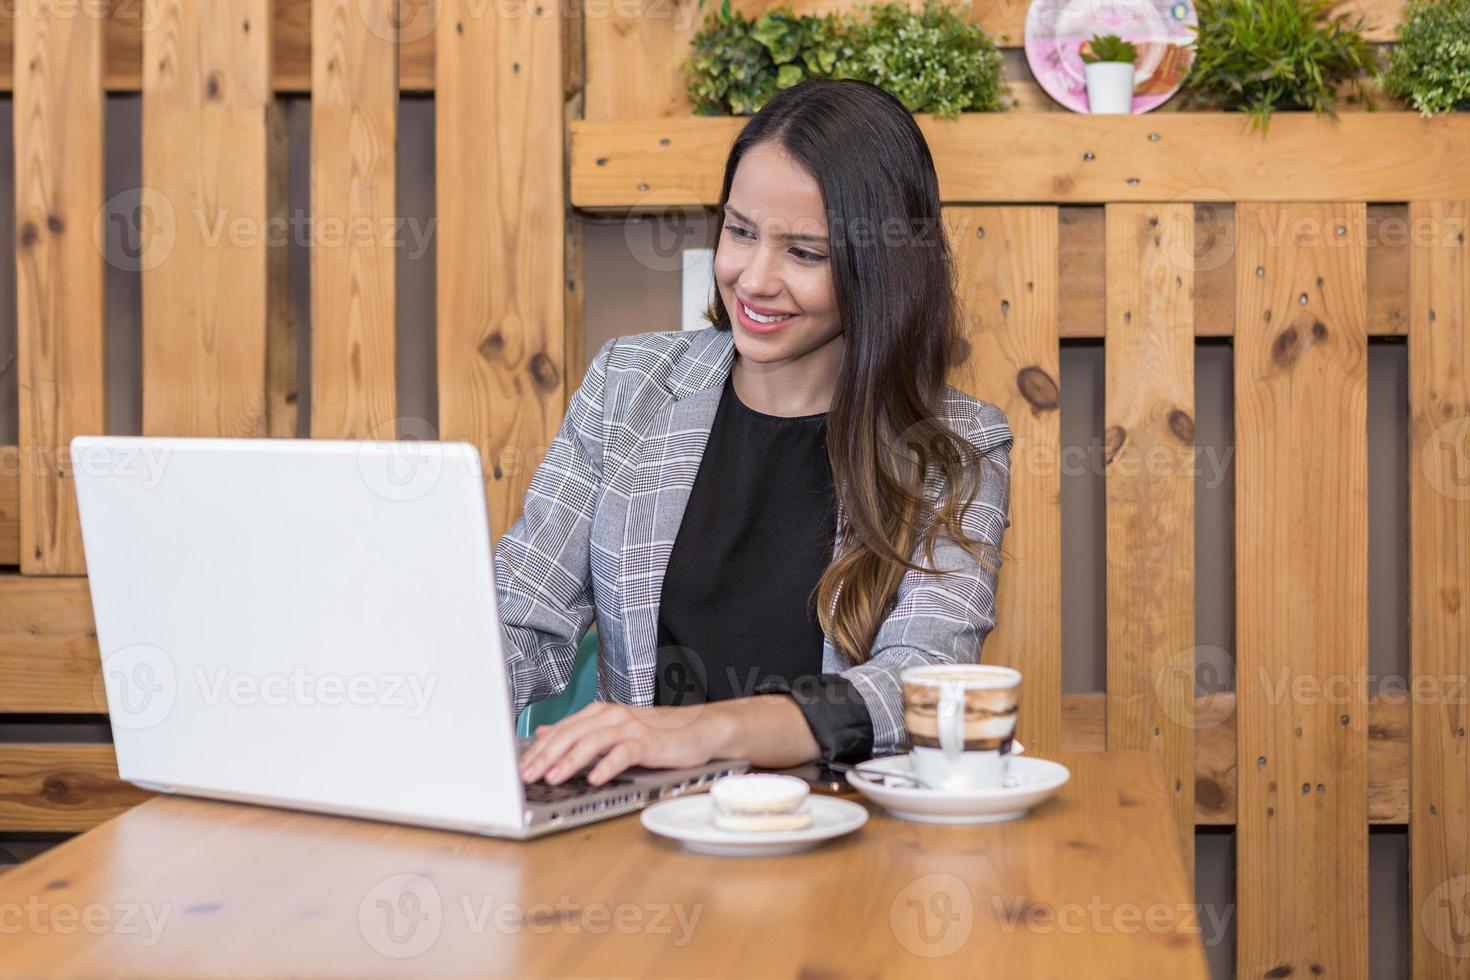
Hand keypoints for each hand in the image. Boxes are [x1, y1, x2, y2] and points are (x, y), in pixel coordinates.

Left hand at [517, 702, 730, 786]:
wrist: (700, 728)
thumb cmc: (657, 733)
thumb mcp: (614, 730)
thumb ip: (580, 732)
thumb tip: (544, 734)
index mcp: (600, 713)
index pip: (562, 730)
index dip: (538, 750)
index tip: (520, 768)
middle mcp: (612, 716)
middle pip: (571, 734)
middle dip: (545, 756)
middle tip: (527, 775)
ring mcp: (631, 727)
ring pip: (593, 742)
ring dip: (570, 761)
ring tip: (553, 778)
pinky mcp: (649, 741)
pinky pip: (624, 753)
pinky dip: (608, 765)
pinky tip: (596, 779)